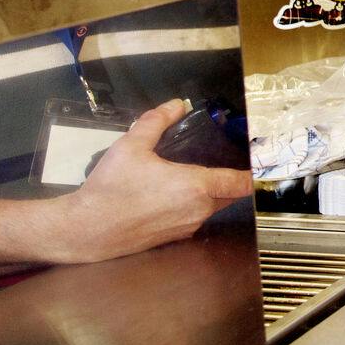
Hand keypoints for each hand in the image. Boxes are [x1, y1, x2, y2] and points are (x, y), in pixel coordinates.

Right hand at [60, 99, 253, 263]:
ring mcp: (187, 227)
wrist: (85, 231)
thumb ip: (156, 121)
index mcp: (195, 187)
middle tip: (217, 163)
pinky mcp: (174, 239)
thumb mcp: (131, 145)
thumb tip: (175, 105)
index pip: (240, 182)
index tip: (259, 163)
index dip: (253, 172)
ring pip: (209, 208)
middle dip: (227, 180)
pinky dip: (189, 208)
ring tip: (183, 178)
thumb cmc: (109, 190)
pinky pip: (192, 220)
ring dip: (206, 194)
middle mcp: (197, 211)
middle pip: (228, 195)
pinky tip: (167, 198)